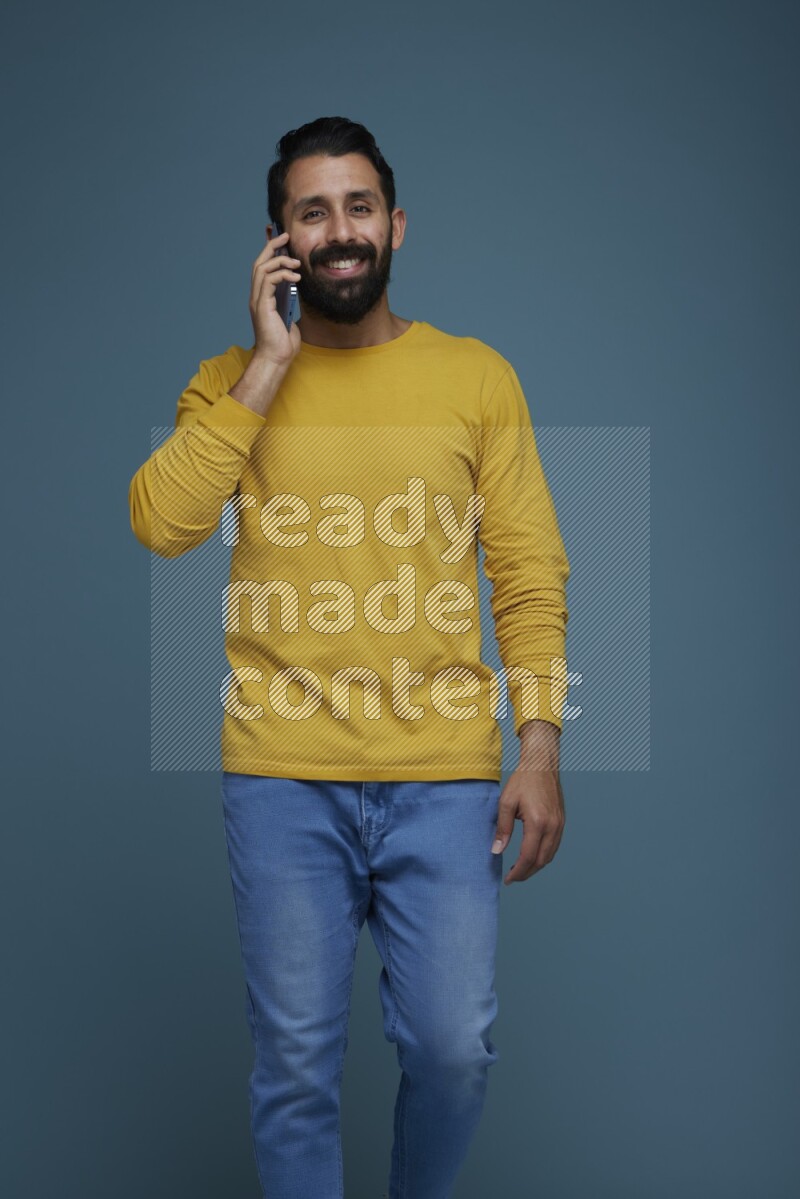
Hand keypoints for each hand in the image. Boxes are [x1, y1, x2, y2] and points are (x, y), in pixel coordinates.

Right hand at [248, 228, 301, 367]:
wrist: (276, 359)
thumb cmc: (283, 343)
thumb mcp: (290, 318)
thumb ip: (290, 304)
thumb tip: (298, 292)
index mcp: (262, 298)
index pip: (263, 268)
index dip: (269, 251)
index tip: (281, 239)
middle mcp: (256, 296)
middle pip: (259, 263)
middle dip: (271, 246)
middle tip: (285, 236)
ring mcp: (257, 301)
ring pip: (261, 268)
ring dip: (279, 260)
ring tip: (296, 262)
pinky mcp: (261, 306)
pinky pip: (268, 281)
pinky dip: (282, 274)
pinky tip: (295, 277)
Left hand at [491, 738, 564, 883]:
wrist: (542, 764)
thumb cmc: (523, 780)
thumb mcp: (506, 802)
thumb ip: (503, 828)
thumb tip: (496, 851)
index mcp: (538, 823)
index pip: (528, 857)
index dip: (517, 872)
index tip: (507, 880)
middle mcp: (552, 827)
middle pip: (541, 861)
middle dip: (526, 873)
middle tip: (512, 877)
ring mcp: (560, 825)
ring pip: (550, 856)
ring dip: (535, 866)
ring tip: (520, 869)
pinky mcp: (562, 822)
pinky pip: (554, 846)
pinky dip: (543, 856)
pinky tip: (532, 855)